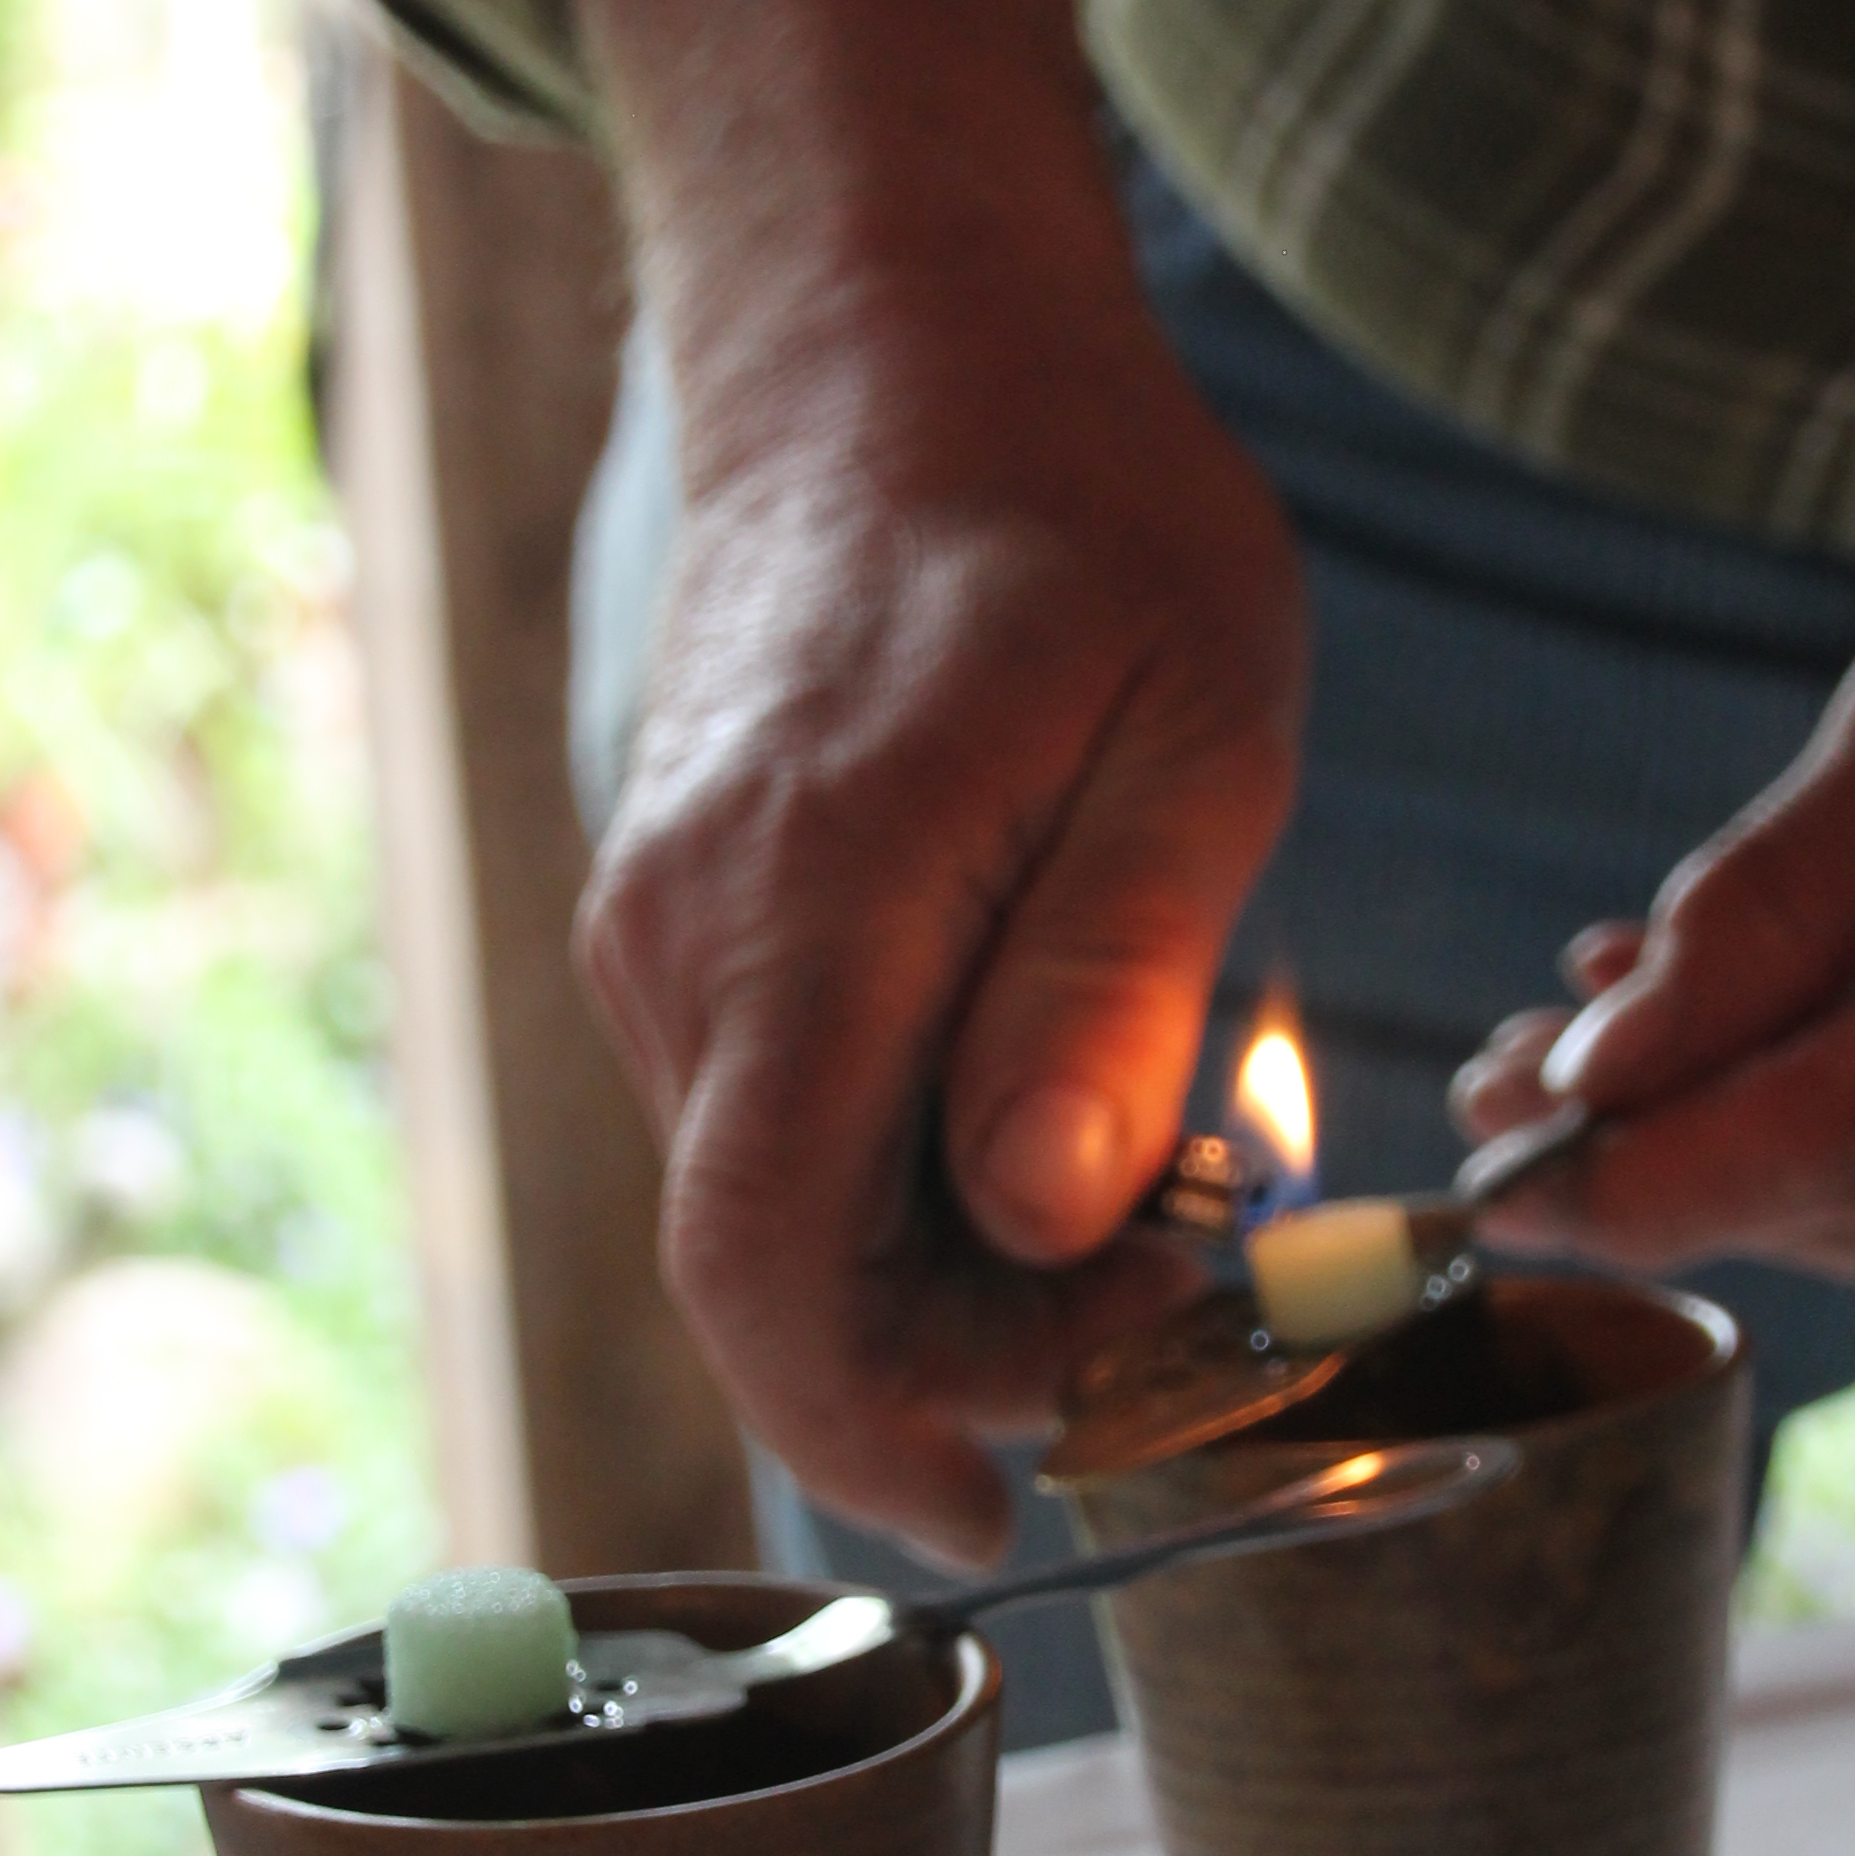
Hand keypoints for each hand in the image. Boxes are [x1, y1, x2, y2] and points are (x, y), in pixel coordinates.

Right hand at [570, 0, 1307, 1558]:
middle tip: (1193, 1298)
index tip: (1019, 1508)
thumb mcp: (1191, 730)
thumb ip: (1111, 982)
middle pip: (784, 1274)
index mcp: (810, 905)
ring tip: (1159, 1171)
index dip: (875, 1435)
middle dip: (980, 1353)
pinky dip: (912, 1173)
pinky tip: (1056, 1102)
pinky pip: (780, 1118)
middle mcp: (684, 948)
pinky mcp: (685, 932)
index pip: (768, 1271)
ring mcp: (661, 940)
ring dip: (958, 1264)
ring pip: (783, 1207)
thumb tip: (1040, 1220)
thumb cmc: (1079, 512)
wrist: (892, 347)